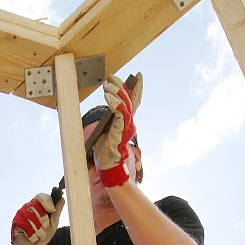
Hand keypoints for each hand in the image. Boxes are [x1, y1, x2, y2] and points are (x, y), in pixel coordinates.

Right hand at [10, 193, 64, 244]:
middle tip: (45, 228)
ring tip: (39, 234)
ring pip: (31, 217)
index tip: (52, 210)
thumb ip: (57, 211)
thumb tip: (62, 199)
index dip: (47, 202)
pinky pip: (25, 226)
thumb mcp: (53, 223)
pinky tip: (31, 237)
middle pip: (36, 206)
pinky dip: (31, 234)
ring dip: (38, 229)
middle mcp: (27, 207)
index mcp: (37, 205)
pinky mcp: (15, 222)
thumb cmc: (42, 233)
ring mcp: (20, 214)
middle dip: (43, 220)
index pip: (40, 197)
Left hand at [94, 72, 142, 186]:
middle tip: (111, 76)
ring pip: (124, 105)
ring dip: (116, 93)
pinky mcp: (119, 132)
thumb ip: (111, 118)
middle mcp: (129, 123)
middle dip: (120, 86)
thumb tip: (108, 104)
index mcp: (126, 122)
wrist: (109, 167)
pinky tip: (108, 98)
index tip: (138, 76)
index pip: (134, 102)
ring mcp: (126, 128)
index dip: (137, 88)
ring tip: (106, 85)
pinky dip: (114, 105)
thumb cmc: (106, 150)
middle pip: (128, 100)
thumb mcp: (107, 129)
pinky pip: (119, 115)